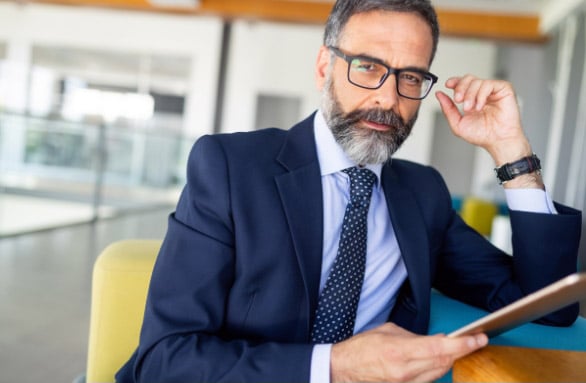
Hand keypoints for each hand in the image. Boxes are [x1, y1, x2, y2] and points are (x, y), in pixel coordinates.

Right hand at [330, 323, 487, 382]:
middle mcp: (406, 372)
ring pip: (440, 372)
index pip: (440, 348)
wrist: (344, 369)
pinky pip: (429, 380)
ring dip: (450, 359)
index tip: (478, 338)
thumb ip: (415, 337)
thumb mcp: (388, 332)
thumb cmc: (361, 348)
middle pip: (445, 362)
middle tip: (474, 340)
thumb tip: (438, 339)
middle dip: (462, 350)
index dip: (463, 343)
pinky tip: (438, 360)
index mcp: (400, 352)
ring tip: (457, 348)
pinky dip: (437, 369)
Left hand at [435, 75, 542, 188]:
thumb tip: (439, 95)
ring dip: (470, 95)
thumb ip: (447, 109)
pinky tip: (480, 106)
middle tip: (458, 100)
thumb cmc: (482, 135)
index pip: (462, 83)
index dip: (455, 81)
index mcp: (472, 99)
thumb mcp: (458, 123)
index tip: (448, 85)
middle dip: (460, 88)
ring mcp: (493, 91)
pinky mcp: (504, 89)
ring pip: (477, 81)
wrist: (498, 141)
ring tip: (471, 108)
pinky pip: (489, 84)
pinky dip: (481, 95)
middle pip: (468, 78)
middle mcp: (482, 93)